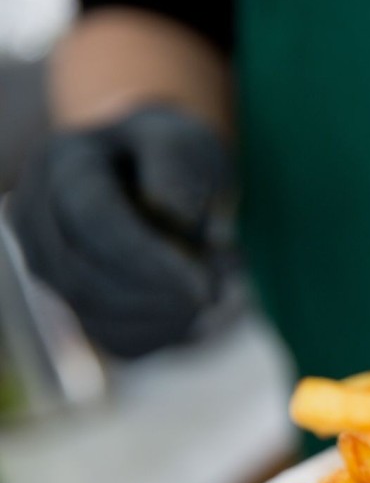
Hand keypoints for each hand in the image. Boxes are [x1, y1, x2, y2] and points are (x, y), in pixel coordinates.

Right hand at [8, 105, 230, 357]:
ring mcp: (47, 266)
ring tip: (213, 281)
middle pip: (86, 278)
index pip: (92, 221)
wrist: (157, 177)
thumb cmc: (175, 157)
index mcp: (61, 163)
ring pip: (100, 316)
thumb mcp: (186, 142)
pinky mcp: (74, 306)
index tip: (207, 289)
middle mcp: (36, 217)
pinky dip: (167, 330)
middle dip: (162, 293)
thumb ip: (177, 168)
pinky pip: (118, 339)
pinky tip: (191, 302)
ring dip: (168, 313)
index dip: (149, 261)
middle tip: (221, 283)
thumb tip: (173, 215)